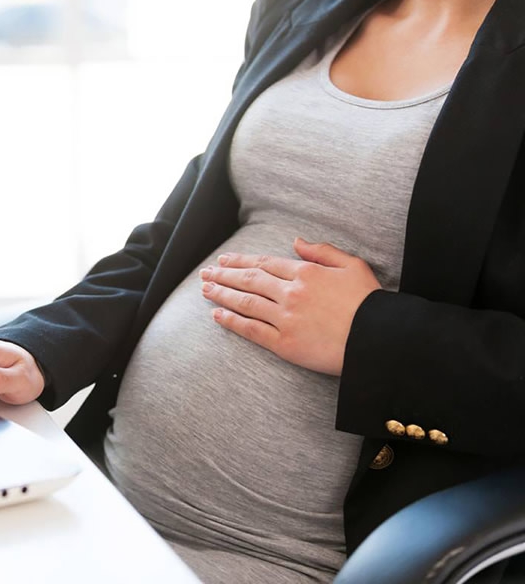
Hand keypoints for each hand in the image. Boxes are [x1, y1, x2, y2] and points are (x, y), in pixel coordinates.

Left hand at [200, 238, 380, 375]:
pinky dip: (232, 321)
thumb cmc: (370, 303)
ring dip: (222, 294)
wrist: (379, 340)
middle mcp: (291, 293)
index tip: (224, 260)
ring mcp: (285, 318)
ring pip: (245, 302)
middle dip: (224, 275)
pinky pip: (252, 330)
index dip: (241, 261)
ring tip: (205, 289)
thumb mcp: (352, 265)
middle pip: (249, 280)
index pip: (264, 263)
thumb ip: (322, 251)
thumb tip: (296, 241)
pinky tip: (217, 315)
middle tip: (206, 273)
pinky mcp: (284, 343)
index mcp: (306, 272)